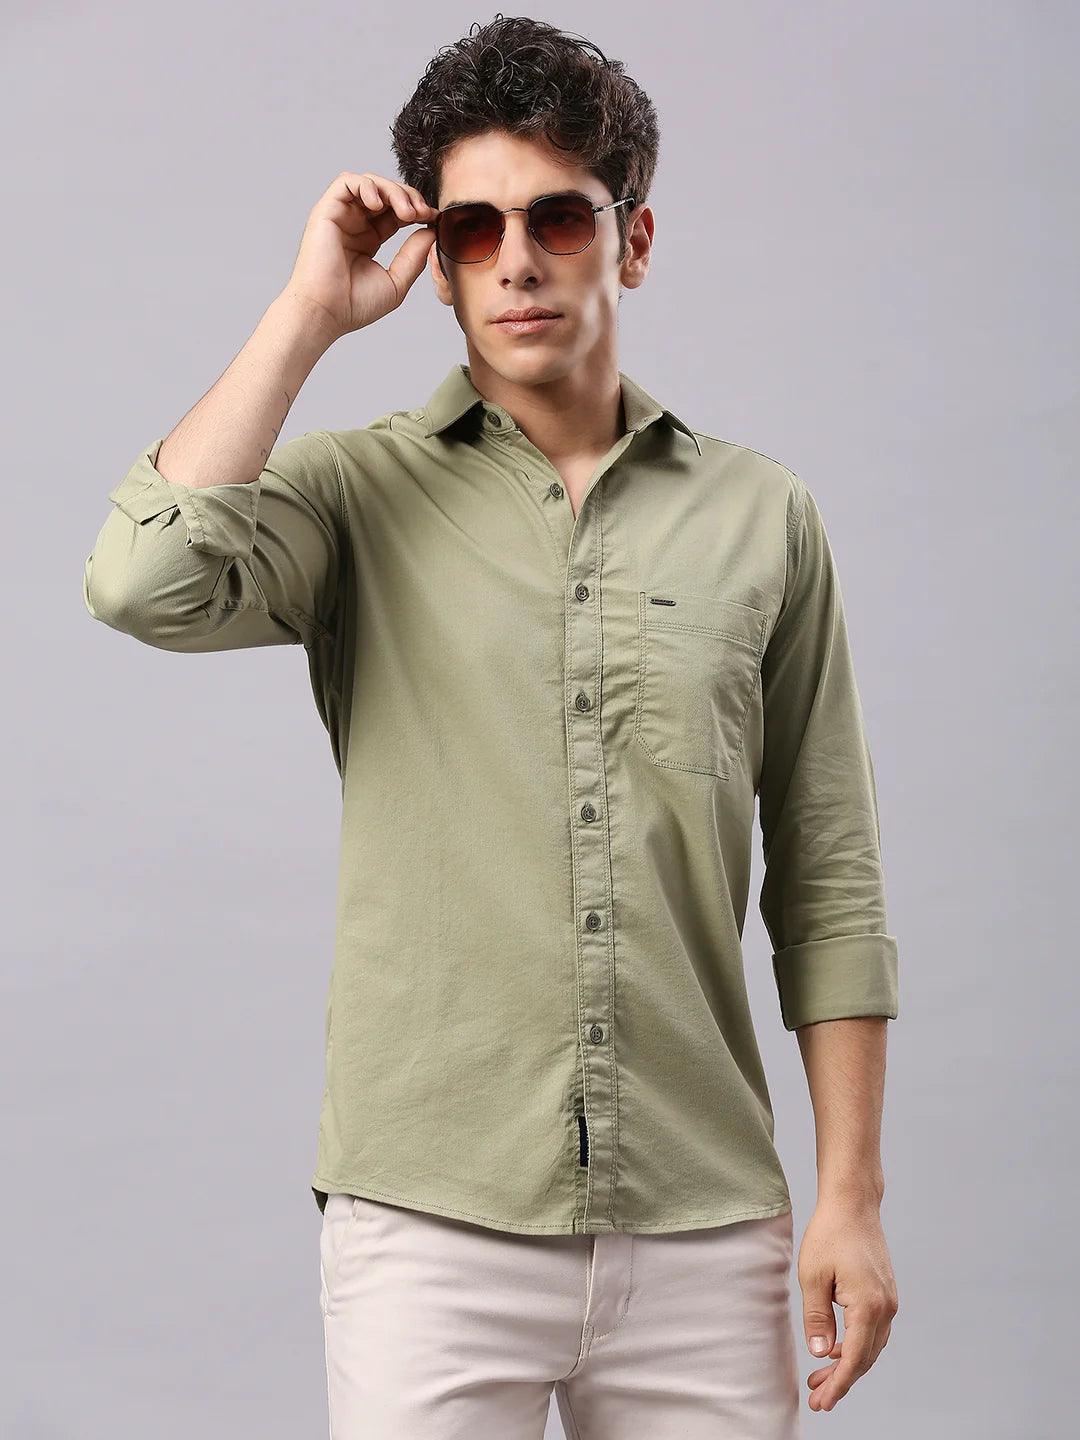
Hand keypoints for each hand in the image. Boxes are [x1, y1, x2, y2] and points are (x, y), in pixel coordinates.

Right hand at [283, 170, 437, 342]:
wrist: (326, 312)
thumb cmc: (354, 305)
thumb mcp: (396, 281)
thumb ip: (414, 256)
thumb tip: (431, 230)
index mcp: (368, 239)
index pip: (396, 212)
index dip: (417, 209)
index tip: (433, 218)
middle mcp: (354, 224)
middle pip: (386, 193)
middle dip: (409, 197)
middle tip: (423, 213)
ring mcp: (340, 216)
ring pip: (370, 183)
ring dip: (393, 190)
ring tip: (406, 211)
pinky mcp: (326, 210)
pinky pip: (347, 181)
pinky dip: (367, 185)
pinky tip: (379, 204)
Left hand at [796, 1195, 898, 1411]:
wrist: (853, 1204)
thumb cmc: (830, 1235)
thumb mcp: (812, 1277)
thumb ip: (817, 1318)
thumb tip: (821, 1354)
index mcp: (869, 1306)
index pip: (855, 1358)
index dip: (839, 1384)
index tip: (822, 1402)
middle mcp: (886, 1308)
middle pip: (866, 1358)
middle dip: (841, 1380)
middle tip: (816, 1397)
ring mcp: (889, 1301)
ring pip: (871, 1346)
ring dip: (848, 1364)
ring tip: (820, 1378)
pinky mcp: (885, 1294)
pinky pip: (873, 1331)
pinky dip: (856, 1345)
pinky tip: (836, 1348)